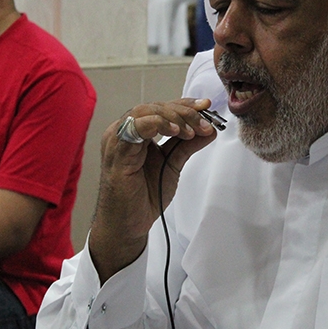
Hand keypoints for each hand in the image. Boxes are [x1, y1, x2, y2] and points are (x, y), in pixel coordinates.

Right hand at [89, 97, 216, 281]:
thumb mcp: (174, 164)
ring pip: (146, 112)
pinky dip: (158, 124)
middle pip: (156, 107)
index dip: (185, 105)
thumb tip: (210, 129)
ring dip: (174, 117)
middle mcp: (124, 131)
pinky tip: (175, 131)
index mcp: (137, 131)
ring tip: (192, 130)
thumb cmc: (145, 194)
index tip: (207, 107)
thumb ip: (188, 145)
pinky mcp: (117, 152)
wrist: (129, 223)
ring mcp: (118, 139)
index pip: (162, 108)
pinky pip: (135, 128)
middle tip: (205, 123)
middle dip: (184, 112)